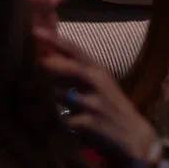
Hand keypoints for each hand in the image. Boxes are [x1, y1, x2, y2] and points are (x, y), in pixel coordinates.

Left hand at [35, 29, 159, 166]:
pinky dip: (60, 122)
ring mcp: (96, 102)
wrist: (133, 137)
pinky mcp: (92, 122)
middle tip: (36, 58)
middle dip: (53, 62)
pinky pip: (66, 120)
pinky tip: (63, 124)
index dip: (55, 40)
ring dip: (51, 98)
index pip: (76, 50)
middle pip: (73, 67)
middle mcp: (99, 82)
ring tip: (47, 100)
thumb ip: (74, 74)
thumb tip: (44, 60)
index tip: (35, 31)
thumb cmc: (110, 108)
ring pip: (63, 95)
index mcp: (99, 70)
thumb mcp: (97, 86)